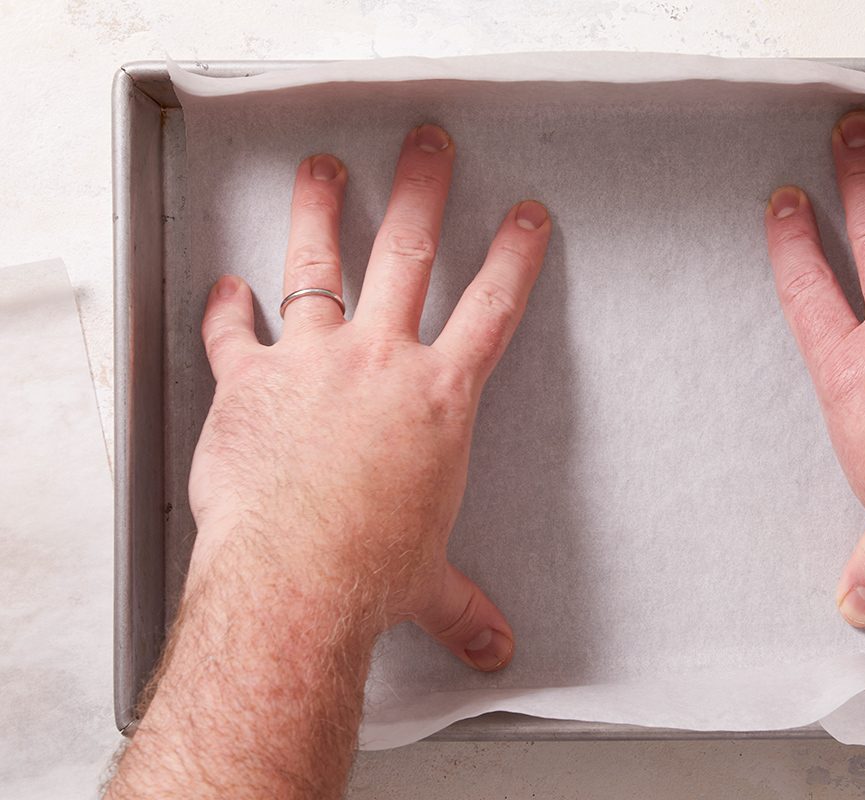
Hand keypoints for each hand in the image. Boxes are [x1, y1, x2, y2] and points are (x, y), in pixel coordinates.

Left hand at [187, 124, 550, 669]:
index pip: (492, 309)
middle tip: (428, 145)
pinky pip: (234, 332)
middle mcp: (381, 362)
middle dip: (424, 190)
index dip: (515, 256)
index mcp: (439, 399)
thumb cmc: (370, 572)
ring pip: (318, 263)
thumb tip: (496, 649)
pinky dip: (227, 308)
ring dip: (320, 209)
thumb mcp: (429, 582)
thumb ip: (463, 606)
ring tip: (323, 169)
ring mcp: (313, 362)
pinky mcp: (250, 382)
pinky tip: (226, 286)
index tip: (527, 217)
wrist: (296, 577)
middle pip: (410, 252)